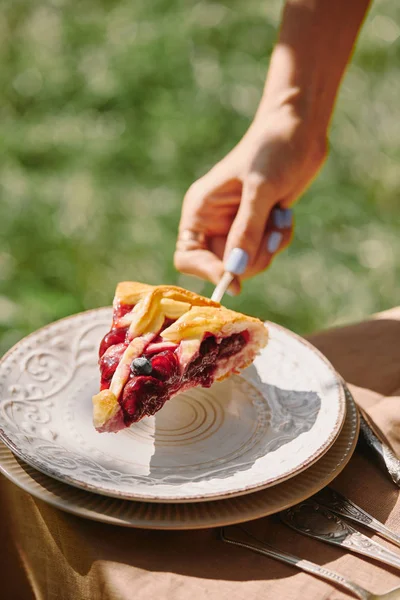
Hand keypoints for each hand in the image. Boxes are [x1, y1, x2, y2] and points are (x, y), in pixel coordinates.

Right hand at [174, 106, 326, 293]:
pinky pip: (265, 253)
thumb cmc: (273, 149)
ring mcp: (236, 227)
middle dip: (250, 259)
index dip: (208, 272)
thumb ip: (247, 231)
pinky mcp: (257, 228)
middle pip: (223, 267)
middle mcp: (214, 223)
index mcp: (200, 210)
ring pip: (248, 264)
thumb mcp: (260, 190)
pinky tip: (284, 215)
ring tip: (279, 217)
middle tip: (269, 238)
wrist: (299, 129)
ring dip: (269, 248)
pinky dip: (278, 240)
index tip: (235, 281)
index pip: (187, 257)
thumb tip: (235, 270)